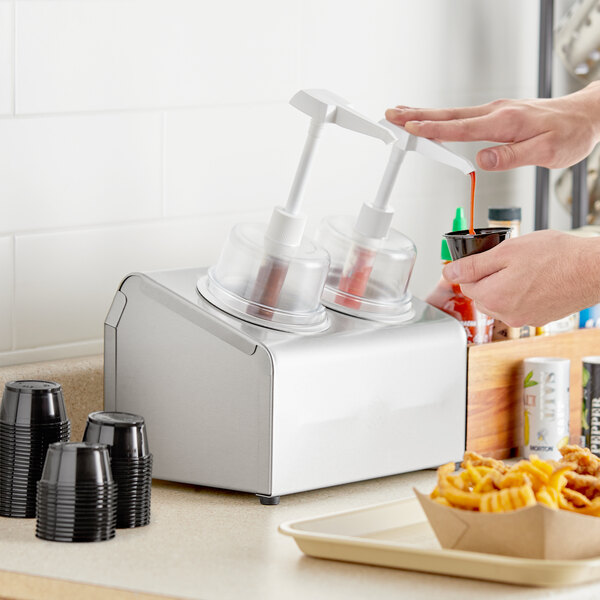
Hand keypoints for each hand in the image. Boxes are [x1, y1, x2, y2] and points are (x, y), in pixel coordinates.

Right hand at [385, 81, 599, 170]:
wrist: (586, 116)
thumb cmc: (569, 135)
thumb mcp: (546, 152)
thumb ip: (512, 157)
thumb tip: (481, 160)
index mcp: (504, 122)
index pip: (460, 127)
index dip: (433, 129)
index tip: (410, 128)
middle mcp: (496, 112)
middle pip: (448, 115)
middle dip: (416, 115)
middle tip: (391, 114)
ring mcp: (494, 111)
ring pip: (452, 113)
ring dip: (424, 114)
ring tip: (401, 114)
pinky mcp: (496, 114)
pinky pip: (461, 116)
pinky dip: (441, 117)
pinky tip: (432, 118)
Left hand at [441, 231, 599, 326]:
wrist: (593, 270)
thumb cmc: (556, 257)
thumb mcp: (506, 252)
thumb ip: (473, 265)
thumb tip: (449, 273)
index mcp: (493, 297)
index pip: (466, 285)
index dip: (473, 268)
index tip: (484, 259)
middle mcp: (506, 314)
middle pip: (481, 295)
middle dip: (488, 278)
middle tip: (509, 261)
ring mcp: (523, 319)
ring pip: (499, 301)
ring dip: (504, 286)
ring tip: (525, 269)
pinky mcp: (538, 318)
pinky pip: (517, 306)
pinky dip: (521, 293)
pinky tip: (535, 280)